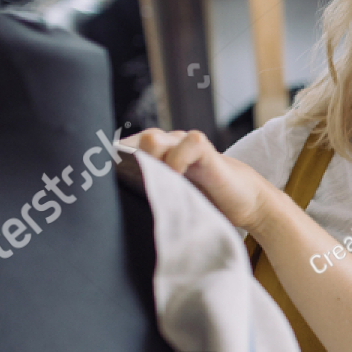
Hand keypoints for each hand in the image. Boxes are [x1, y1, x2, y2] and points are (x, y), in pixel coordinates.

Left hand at [124, 128, 275, 232]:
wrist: (246, 203)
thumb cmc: (205, 204)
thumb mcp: (168, 200)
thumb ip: (146, 195)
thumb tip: (110, 212)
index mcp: (152, 155)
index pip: (118, 151)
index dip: (110, 166)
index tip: (106, 187)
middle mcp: (165, 144)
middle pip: (130, 143)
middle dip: (125, 167)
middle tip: (134, 191)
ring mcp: (185, 145)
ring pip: (152, 139)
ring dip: (150, 162)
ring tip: (159, 187)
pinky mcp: (206, 150)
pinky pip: (189, 143)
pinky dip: (179, 161)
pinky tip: (180, 180)